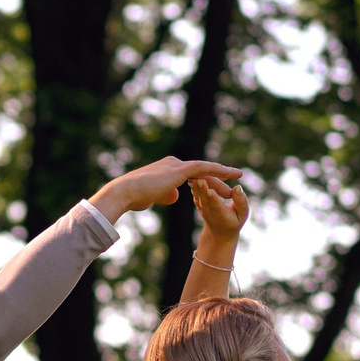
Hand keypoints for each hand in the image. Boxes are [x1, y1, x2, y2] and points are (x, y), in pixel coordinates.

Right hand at [91, 157, 244, 223]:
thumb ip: (165, 194)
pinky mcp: (179, 170)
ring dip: (221, 179)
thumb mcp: (153, 196)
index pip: (191, 175)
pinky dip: (218, 170)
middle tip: (231, 191)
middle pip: (201, 172)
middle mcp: (173, 163)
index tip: (216, 187)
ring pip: (205, 171)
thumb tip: (175, 196)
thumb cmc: (134, 197)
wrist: (125, 192)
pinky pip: (204, 168)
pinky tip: (231, 174)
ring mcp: (176, 165)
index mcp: (167, 169)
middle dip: (217, 181)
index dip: (206, 181)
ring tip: (235, 186)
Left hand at [190, 172, 249, 239]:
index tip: (210, 190)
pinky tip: (193, 173)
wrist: (219, 231)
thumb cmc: (234, 221)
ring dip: (195, 185)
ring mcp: (201, 207)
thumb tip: (238, 187)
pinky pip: (195, 191)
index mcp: (221, 215)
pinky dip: (194, 183)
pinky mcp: (198, 201)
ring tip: (193, 174)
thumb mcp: (242, 214)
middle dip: (202, 189)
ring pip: (198, 194)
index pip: (216, 206)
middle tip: (199, 179)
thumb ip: (241, 202)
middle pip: (205, 198)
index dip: (213, 198)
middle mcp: (208, 211)